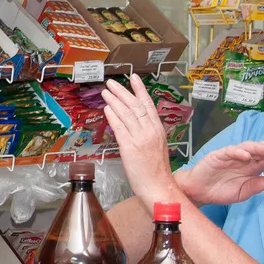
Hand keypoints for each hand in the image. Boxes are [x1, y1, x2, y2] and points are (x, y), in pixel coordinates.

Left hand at [102, 74, 178, 204]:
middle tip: (111, 83)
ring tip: (105, 93)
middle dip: (122, 92)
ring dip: (114, 101)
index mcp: (158, 129)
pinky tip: (107, 109)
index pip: (148, 104)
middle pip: (135, 106)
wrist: (158, 186)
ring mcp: (140, 139)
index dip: (140, 89)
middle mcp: (150, 131)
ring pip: (126, 114)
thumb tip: (135, 123)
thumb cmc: (157, 171)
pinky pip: (120, 128)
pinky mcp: (130, 148)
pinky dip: (113, 117)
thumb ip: (147, 133)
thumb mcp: (157, 146)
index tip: (133, 77)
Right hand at [177, 137, 263, 205]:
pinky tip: (246, 156)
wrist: (198, 192)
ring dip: (259, 148)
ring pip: (248, 147)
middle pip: (261, 149)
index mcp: (252, 167)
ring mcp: (231, 156)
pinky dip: (238, 153)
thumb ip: (255, 187)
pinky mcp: (218, 156)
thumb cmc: (219, 191)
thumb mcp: (241, 193)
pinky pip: (230, 152)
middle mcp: (244, 158)